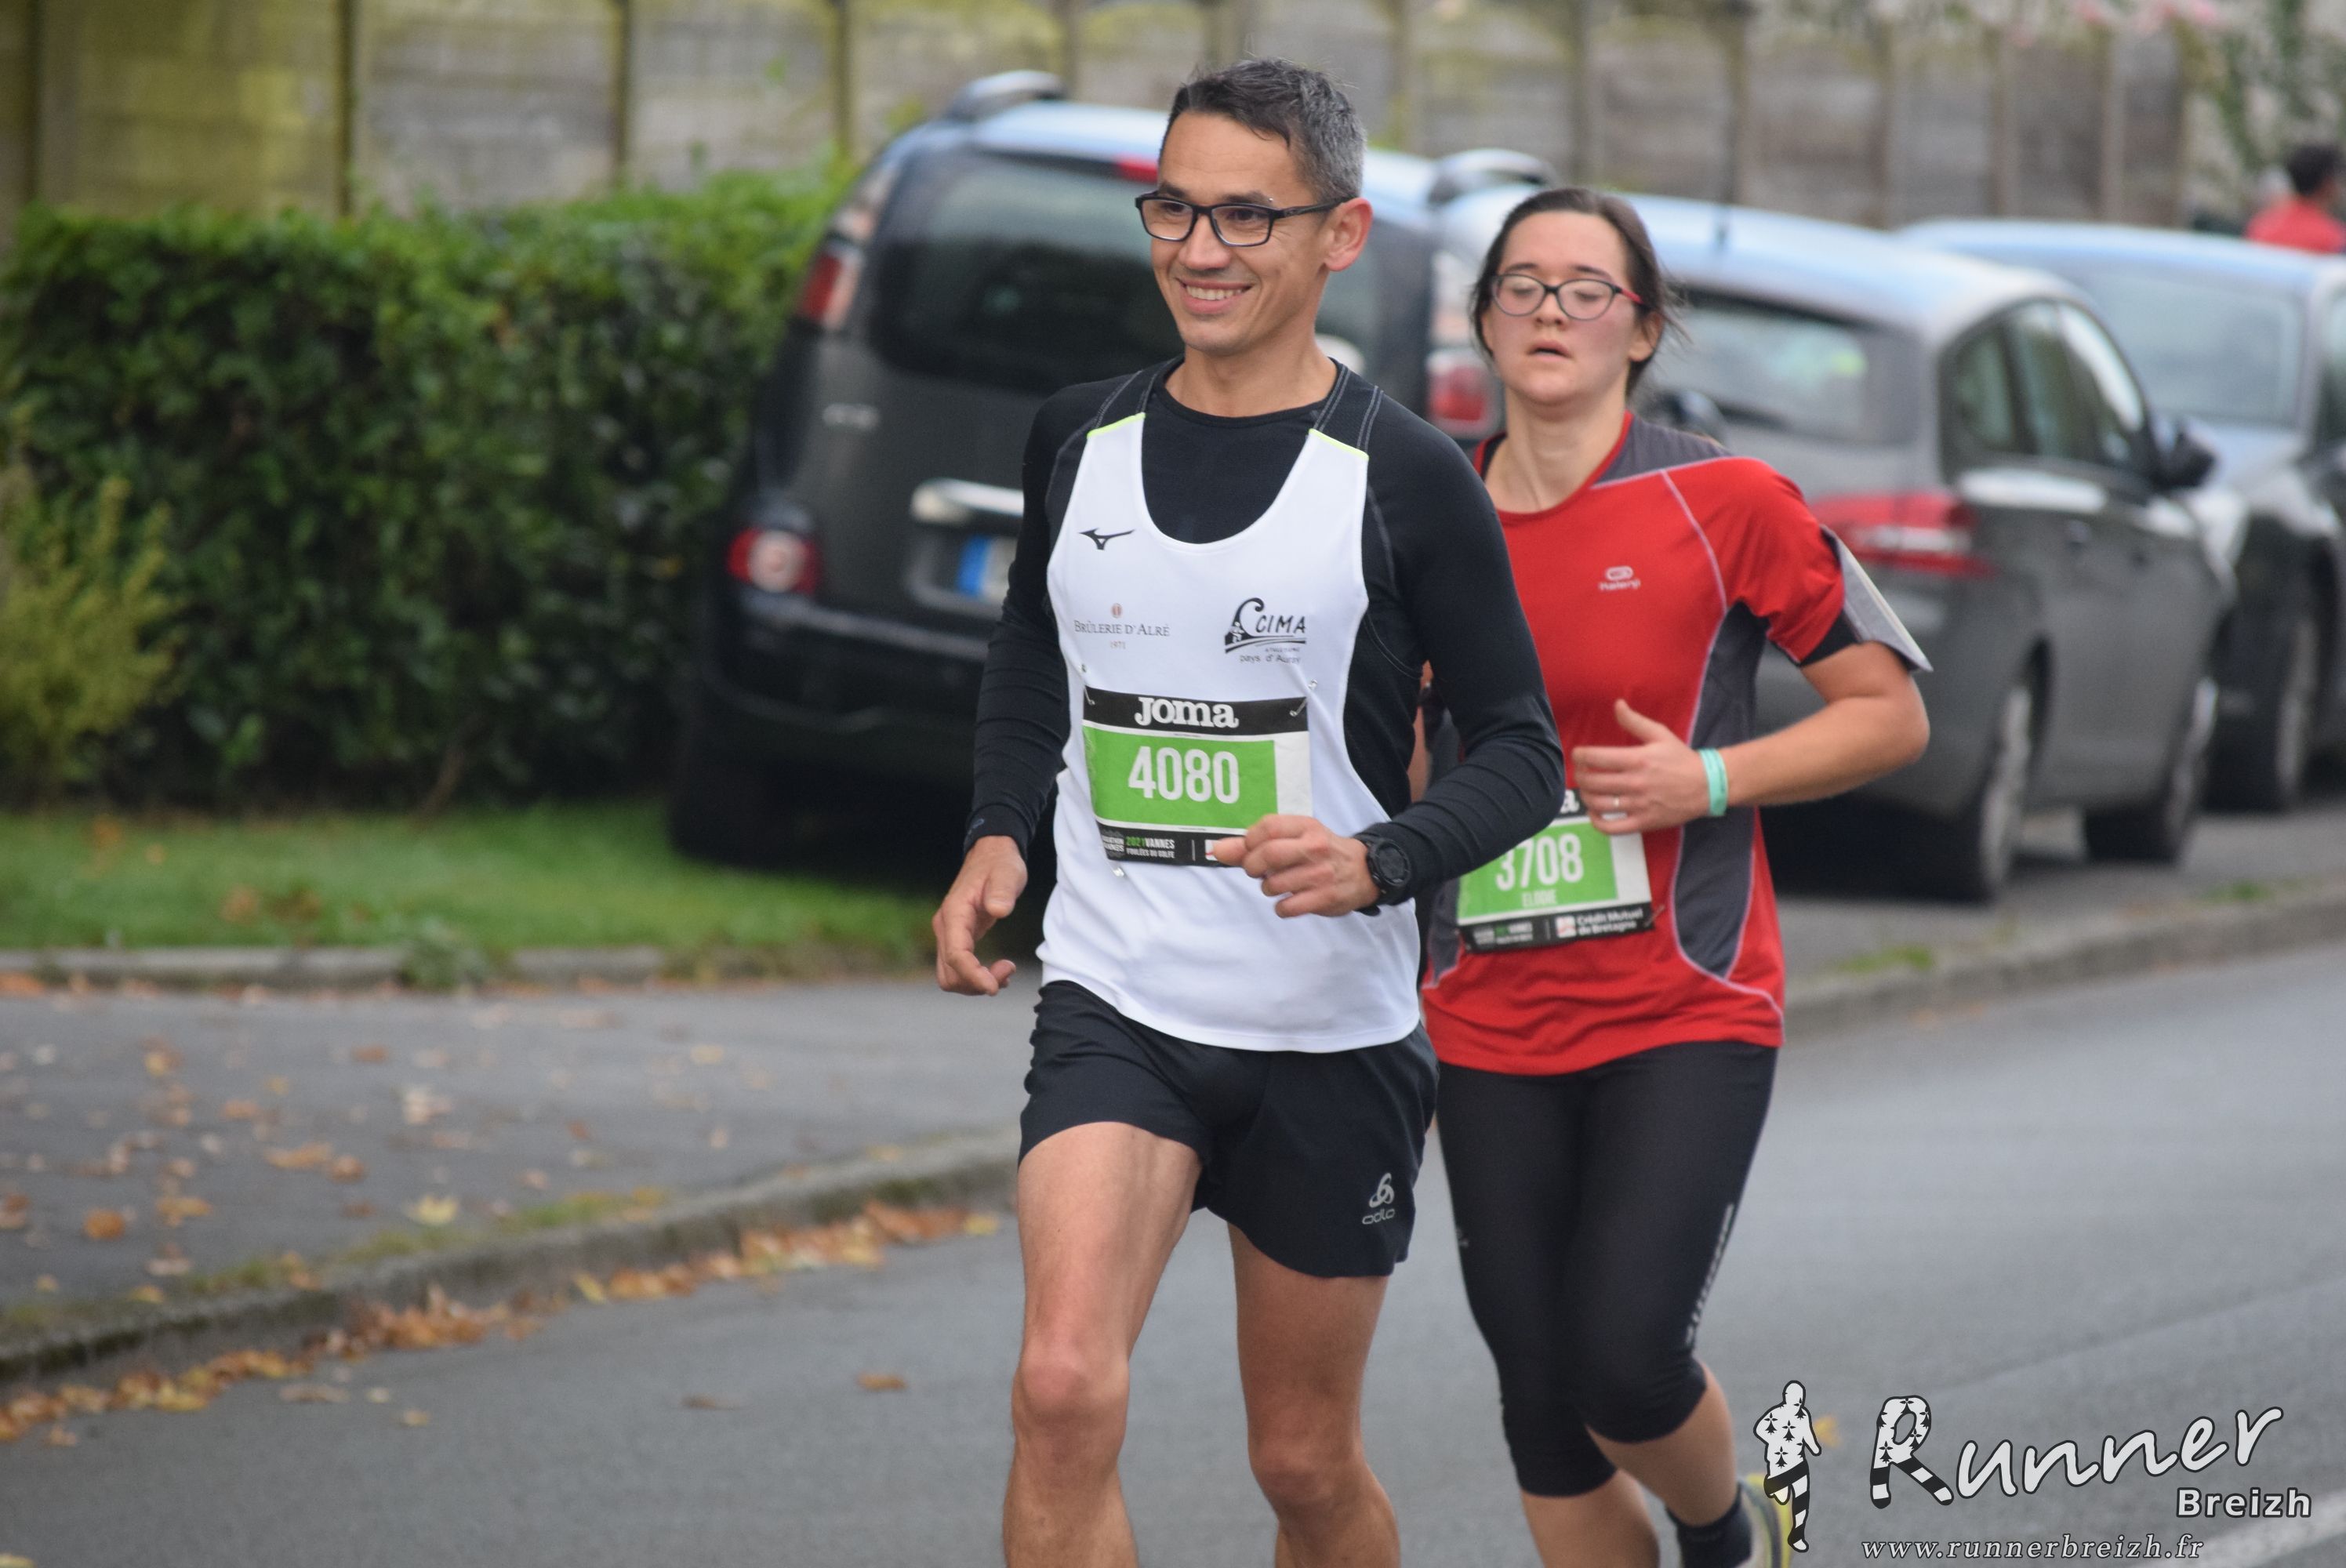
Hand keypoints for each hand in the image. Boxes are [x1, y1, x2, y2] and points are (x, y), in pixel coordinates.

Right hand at [933, 835, 1027, 994]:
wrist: (990, 855)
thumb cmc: (999, 864)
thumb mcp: (1007, 873)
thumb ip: (1002, 891)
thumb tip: (998, 910)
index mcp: (954, 913)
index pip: (956, 956)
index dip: (973, 976)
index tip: (994, 987)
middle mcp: (945, 927)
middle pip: (949, 974)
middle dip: (976, 983)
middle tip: (1008, 971)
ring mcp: (949, 934)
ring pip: (951, 976)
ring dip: (976, 984)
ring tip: (1005, 972)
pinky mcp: (958, 939)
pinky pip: (959, 969)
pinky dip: (976, 978)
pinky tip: (999, 974)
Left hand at [1208, 815, 1377, 917]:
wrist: (1365, 870)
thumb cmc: (1321, 852)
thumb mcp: (1294, 838)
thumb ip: (1253, 844)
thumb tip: (1216, 850)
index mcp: (1306, 827)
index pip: (1267, 827)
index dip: (1249, 841)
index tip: (1251, 850)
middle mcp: (1315, 847)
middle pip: (1267, 854)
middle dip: (1252, 866)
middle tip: (1258, 871)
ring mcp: (1321, 874)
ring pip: (1273, 884)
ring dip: (1268, 888)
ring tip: (1279, 885)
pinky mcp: (1325, 897)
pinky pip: (1287, 907)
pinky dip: (1281, 907)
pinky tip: (1290, 900)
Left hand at [1569, 699, 1712, 834]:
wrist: (1707, 786)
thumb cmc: (1681, 759)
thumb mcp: (1660, 734)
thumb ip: (1635, 721)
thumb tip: (1617, 704)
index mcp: (1637, 759)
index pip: (1595, 758)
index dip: (1579, 756)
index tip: (1577, 755)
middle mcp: (1635, 783)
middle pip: (1592, 782)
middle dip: (1579, 776)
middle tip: (1580, 772)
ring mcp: (1639, 805)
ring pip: (1598, 804)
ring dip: (1585, 797)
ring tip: (1586, 790)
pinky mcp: (1643, 822)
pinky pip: (1612, 828)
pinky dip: (1596, 822)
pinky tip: (1595, 812)